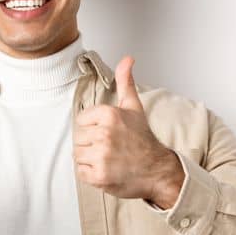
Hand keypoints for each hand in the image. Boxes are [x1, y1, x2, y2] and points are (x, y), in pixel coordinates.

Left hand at [73, 55, 184, 207]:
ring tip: (109, 158)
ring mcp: (101, 156)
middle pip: (78, 138)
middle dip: (91, 144)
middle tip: (111, 147)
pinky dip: (91, 173)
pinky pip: (80, 171)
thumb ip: (125, 82)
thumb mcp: (133, 107)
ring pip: (78, 154)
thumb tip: (127, 58)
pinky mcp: (98, 175)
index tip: (110, 133)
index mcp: (109, 115)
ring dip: (90, 159)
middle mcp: (104, 134)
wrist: (157, 170)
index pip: (81, 120)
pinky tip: (107, 169)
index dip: (93, 127)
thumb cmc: (142, 139)